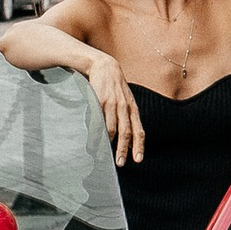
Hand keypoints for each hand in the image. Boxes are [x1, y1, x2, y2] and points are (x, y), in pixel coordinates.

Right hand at [83, 48, 144, 163]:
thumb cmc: (114, 88)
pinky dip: (95, 132)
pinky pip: (97, 119)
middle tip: (119, 163)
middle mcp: (124, 107)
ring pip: (110, 128)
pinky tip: (91, 140)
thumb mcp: (126, 101)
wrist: (104, 66)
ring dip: (105, 144)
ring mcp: (112, 103)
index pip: (139, 130)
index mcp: (132, 109)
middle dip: (122, 149)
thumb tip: (129, 142)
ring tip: (99, 154)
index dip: (139, 146)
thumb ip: (128, 119)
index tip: (138, 160)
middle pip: (126, 132)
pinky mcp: (99, 100)